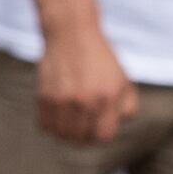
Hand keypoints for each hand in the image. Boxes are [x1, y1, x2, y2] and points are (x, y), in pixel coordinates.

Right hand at [33, 25, 137, 144]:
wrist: (71, 35)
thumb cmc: (100, 58)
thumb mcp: (123, 78)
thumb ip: (128, 104)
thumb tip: (120, 123)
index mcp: (107, 98)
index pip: (103, 136)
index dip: (101, 136)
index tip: (98, 129)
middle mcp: (84, 101)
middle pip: (81, 138)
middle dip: (83, 137)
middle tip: (83, 128)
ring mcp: (63, 101)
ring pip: (61, 134)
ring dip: (66, 134)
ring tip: (70, 125)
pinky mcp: (44, 97)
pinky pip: (45, 125)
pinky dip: (51, 126)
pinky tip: (57, 117)